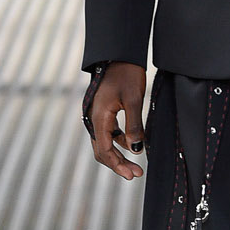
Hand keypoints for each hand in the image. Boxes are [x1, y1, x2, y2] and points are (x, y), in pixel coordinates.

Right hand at [89, 61, 147, 179]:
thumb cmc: (126, 73)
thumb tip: (136, 149)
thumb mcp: (134, 99)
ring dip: (119, 154)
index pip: (104, 150)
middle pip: (102, 150)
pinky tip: (132, 144)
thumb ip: (134, 126)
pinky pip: (108, 133)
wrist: (118, 54)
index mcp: (98, 117)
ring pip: (105, 143)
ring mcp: (97, 116)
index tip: (132, 174)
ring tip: (136, 165)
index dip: (117, 165)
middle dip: (118, 164)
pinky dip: (119, 142)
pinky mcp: (103, 112)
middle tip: (136, 174)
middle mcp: (94, 119)